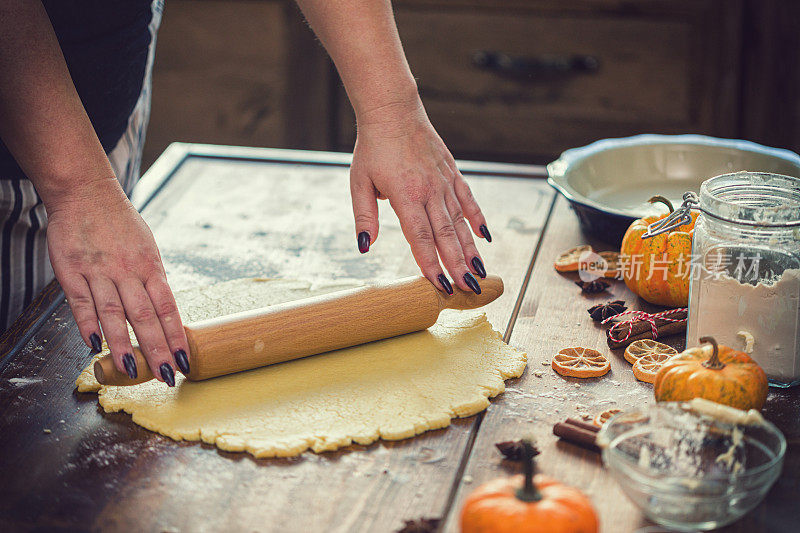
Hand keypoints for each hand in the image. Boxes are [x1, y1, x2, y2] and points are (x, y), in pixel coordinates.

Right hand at [45, 178, 188, 384]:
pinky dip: (87, 324)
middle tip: (165, 376)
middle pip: (145, 316)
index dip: (176, 336)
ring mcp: (99, 271)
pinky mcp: (71, 270)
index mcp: (151, 267)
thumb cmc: (121, 224)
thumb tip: (163, 311)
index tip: (184, 360)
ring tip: (132, 370)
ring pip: (113, 313)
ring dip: (123, 344)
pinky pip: (81, 302)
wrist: (86, 192)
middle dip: (156, 349)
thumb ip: (153, 280)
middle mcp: (128, 271)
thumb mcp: (148, 248)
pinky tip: (94, 345)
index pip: (168, 308)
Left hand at [350, 99, 490, 293]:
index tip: (441, 286)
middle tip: (469, 290)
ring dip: (470, 250)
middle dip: (457, 265)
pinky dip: (478, 219)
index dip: (431, 264)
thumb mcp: (359, 183)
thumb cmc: (372, 149)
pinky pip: (468, 200)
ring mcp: (444, 182)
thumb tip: (365, 247)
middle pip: (446, 235)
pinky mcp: (452, 173)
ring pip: (460, 222)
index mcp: (406, 195)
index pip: (420, 238)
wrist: (393, 111)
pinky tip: (485, 238)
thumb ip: (365, 217)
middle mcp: (429, 191)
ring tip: (480, 272)